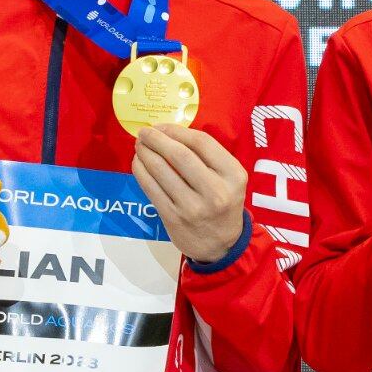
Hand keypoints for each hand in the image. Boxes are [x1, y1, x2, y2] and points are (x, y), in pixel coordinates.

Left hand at [133, 123, 250, 264]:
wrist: (221, 245)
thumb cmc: (223, 203)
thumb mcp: (229, 179)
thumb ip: (208, 157)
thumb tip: (169, 133)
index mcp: (233, 175)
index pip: (201, 142)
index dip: (177, 130)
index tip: (162, 126)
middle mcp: (215, 191)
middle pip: (180, 155)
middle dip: (157, 139)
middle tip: (144, 132)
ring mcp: (193, 206)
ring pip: (161, 170)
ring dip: (145, 153)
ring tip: (139, 145)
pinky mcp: (173, 218)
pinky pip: (151, 188)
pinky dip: (141, 171)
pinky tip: (138, 163)